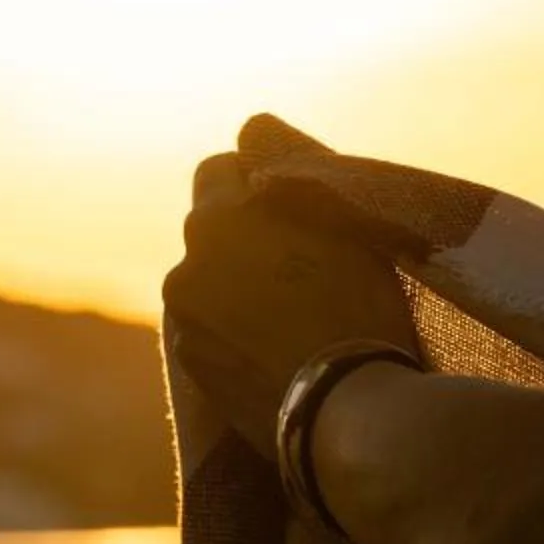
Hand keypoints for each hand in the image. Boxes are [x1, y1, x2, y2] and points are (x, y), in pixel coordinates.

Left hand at [162, 152, 417, 457]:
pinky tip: (274, 348)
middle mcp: (187, 264)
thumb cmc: (358, 308)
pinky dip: (230, 331)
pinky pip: (207, 329)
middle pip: (211, 229)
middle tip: (298, 261)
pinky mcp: (190, 367)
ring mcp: (184, 320)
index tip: (287, 202)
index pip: (218, 168)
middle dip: (244, 236)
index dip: (254, 179)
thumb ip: (292, 174)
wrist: (347, 411)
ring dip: (234, 285)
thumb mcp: (340, 222)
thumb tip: (254, 131)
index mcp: (219, 219)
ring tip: (289, 313)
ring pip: (207, 282)